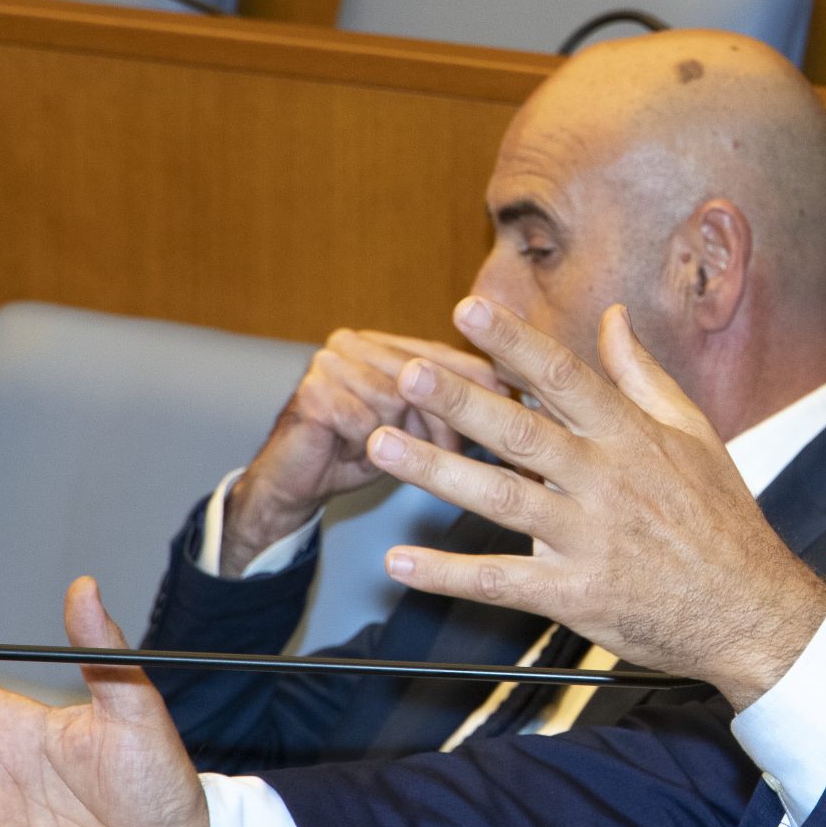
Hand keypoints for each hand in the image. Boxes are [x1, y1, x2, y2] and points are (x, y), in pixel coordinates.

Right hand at [225, 331, 506, 570]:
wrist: (293, 485)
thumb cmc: (363, 454)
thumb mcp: (419, 426)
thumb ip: (460, 403)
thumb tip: (532, 399)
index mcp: (387, 342)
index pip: (450, 357)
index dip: (488, 390)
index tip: (525, 420)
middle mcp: (357, 341)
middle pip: (430, 377)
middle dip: (446, 422)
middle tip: (457, 454)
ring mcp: (330, 361)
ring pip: (401, 400)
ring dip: (405, 439)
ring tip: (391, 453)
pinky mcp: (313, 391)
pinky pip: (369, 422)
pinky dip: (371, 448)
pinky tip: (356, 453)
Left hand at [371, 298, 825, 711]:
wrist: (749, 610)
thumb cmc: (721, 518)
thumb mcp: (695, 434)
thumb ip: (643, 375)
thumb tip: (612, 318)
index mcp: (632, 438)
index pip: (564, 378)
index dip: (514, 343)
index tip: (468, 311)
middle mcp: (606, 482)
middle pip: (522, 433)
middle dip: (461, 400)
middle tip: (407, 372)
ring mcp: (589, 540)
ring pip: (501, 499)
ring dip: (436, 472)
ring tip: (381, 444)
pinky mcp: (575, 595)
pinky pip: (501, 581)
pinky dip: (448, 573)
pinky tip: (401, 560)